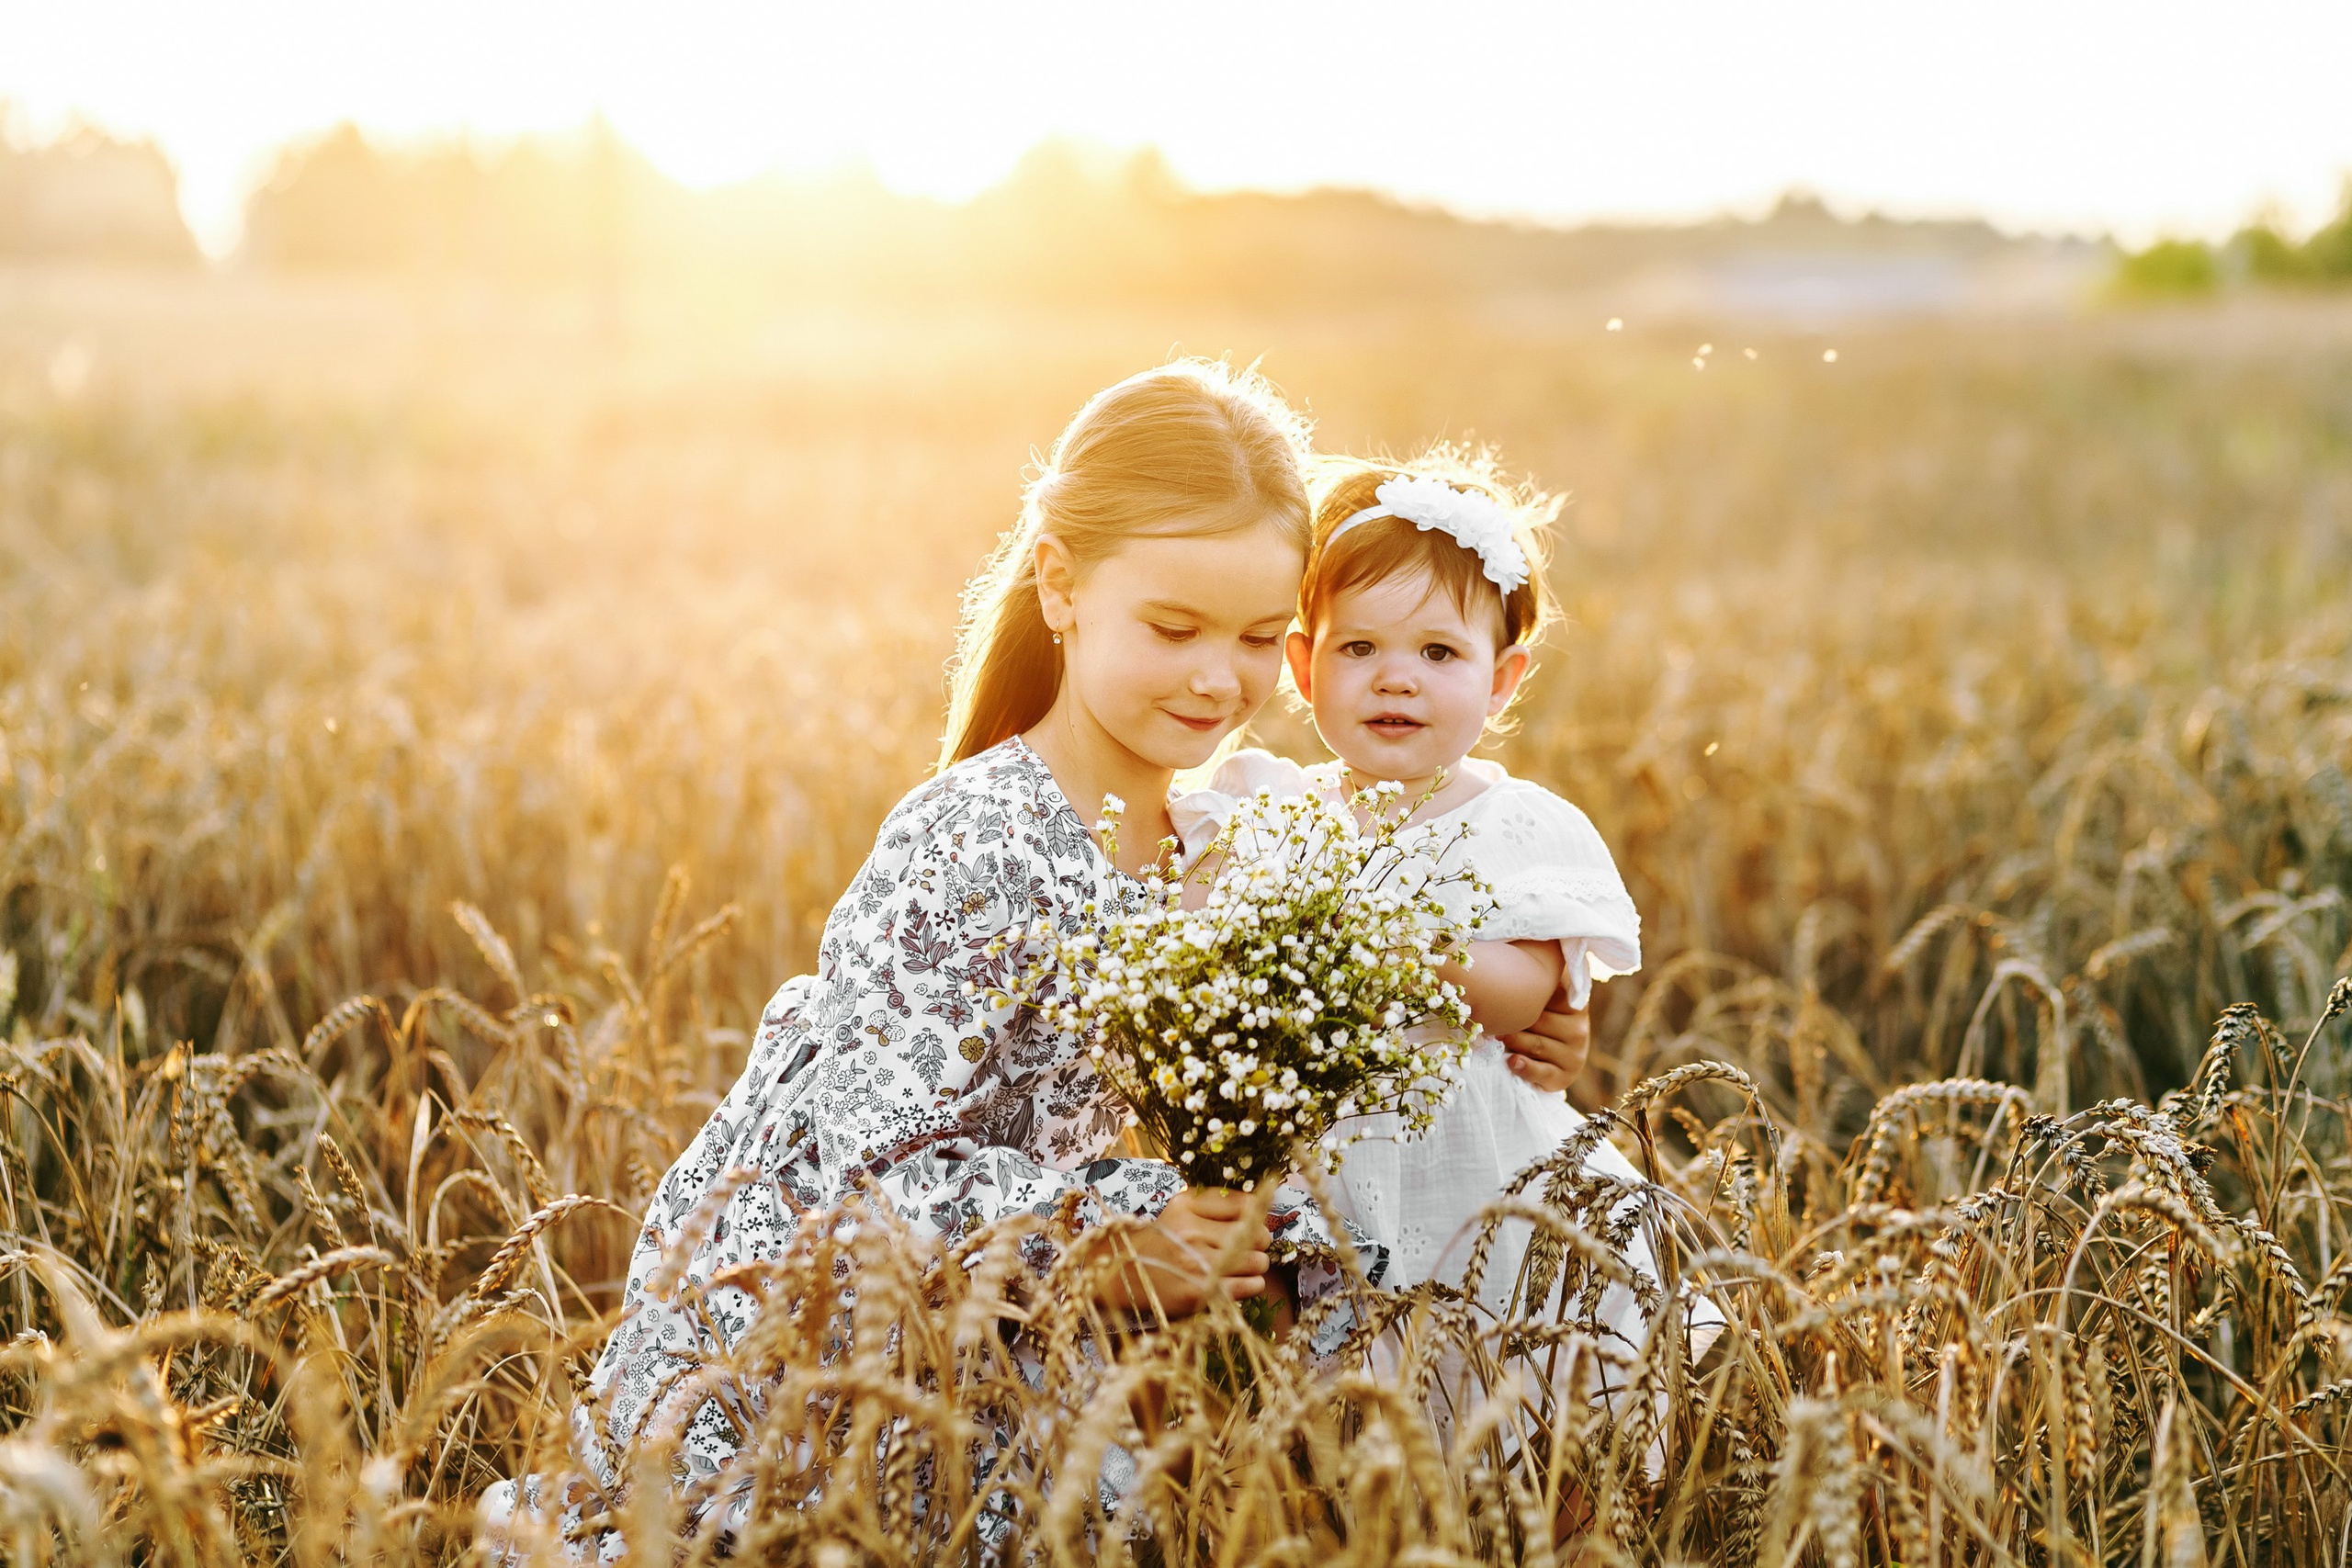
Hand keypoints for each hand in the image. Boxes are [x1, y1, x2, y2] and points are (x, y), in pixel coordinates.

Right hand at [1099, 1186, 1270, 1316]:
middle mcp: (1190, 1230)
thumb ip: (1218, 1204)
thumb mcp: (1181, 1210)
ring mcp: (1195, 1263)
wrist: (1123, 1277)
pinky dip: (1250, 1285)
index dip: (1257, 1218)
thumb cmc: (1161, 1241)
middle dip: (1257, 1244)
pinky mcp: (1200, 1292)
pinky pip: (1250, 1285)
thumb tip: (1264, 1206)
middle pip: (1257, 1235)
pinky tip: (1234, 1283)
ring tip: (1237, 1268)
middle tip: (1243, 1251)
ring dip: (1254, 1266)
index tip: (1251, 1227)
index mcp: (1187, 1205)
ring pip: (1257, 1261)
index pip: (1247, 1205)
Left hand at [1501, 981, 1589, 1093]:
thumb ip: (1535, 983)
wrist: (1550, 1066)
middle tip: (1490, 1016)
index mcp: (1574, 1004)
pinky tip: (1512, 1061)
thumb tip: (1518, 947)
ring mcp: (1574, 1055)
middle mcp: (1579, 1029)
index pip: (1551, 991)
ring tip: (1495, 1036)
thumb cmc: (1537, 1024)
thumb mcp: (1540, 1002)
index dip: (1525, 990)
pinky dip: (1525, 1067)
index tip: (1505, 984)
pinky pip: (1542, 1071)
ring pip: (1537, 1044)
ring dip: (1513, 1041)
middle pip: (1539, 1020)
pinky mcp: (1565, 1077)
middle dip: (1513, 1019)